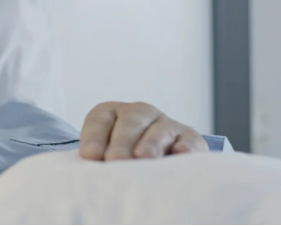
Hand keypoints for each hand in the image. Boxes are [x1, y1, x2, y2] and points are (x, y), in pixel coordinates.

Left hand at [79, 101, 207, 160]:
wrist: (158, 164)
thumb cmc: (120, 162)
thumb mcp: (104, 155)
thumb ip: (96, 159)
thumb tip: (91, 168)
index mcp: (111, 113)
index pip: (100, 120)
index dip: (94, 137)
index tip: (90, 156)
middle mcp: (139, 113)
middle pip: (129, 123)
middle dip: (121, 142)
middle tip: (115, 160)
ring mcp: (166, 124)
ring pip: (158, 131)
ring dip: (151, 144)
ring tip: (143, 157)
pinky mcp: (190, 138)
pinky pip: (188, 141)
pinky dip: (185, 147)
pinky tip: (180, 153)